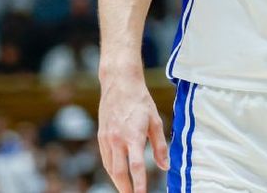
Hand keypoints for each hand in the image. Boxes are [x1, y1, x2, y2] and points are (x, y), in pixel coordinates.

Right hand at [98, 65, 168, 191]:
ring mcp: (107, 138)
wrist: (119, 83)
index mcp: (133, 136)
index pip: (136, 166)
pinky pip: (105, 158)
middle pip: (119, 172)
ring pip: (110, 167)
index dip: (139, 183)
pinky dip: (111, 169)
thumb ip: (160, 146)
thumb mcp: (156, 121)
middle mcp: (117, 139)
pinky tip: (117, 174)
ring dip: (117, 181)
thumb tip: (165, 166)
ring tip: (126, 190)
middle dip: (125, 188)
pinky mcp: (101, 136)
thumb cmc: (140, 101)